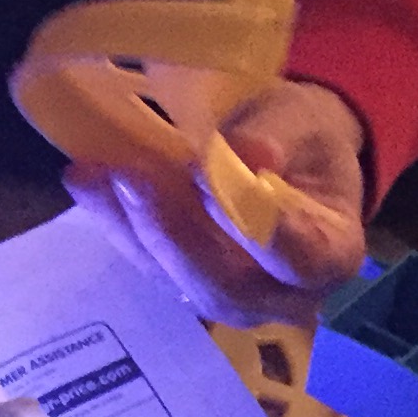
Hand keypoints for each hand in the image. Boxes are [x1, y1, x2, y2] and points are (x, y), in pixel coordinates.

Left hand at [63, 77, 370, 323]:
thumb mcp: (301, 119)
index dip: (260, 229)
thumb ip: (277, 137)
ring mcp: (229, 297)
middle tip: (134, 177)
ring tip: (95, 175)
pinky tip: (85, 181)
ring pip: (177, 279)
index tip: (215, 182)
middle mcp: (282, 294)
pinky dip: (113, 223)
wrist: (283, 154)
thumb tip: (245, 155)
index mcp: (332, 253)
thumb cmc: (301, 138)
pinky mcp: (183, 285)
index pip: (302, 257)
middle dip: (174, 233)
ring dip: (133, 227)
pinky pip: (146, 264)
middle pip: (226, 284)